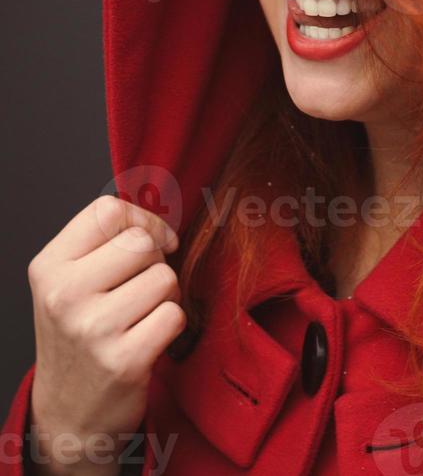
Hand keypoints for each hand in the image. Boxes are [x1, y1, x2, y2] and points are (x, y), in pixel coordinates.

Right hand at [27, 194, 185, 472]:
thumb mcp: (70, 281)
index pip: (108, 210)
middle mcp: (64, 294)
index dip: (143, 218)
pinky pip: (174, 315)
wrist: (69, 414)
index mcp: (49, 266)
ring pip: (164, 277)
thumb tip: (161, 207)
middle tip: (142, 286)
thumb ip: (103, 242)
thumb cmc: (79, 335)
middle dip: (156, 259)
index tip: (153, 239)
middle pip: (141, 242)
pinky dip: (172, 325)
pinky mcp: (123, 360)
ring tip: (142, 314)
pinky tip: (149, 338)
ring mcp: (92, 329)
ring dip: (166, 294)